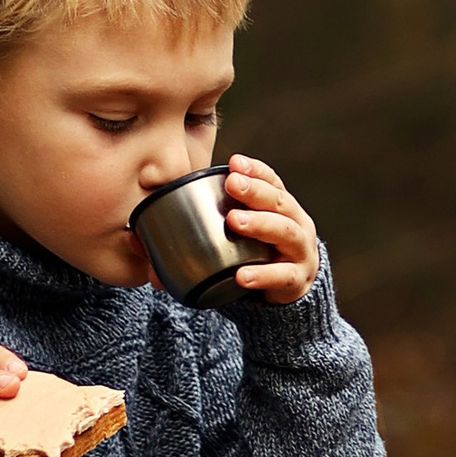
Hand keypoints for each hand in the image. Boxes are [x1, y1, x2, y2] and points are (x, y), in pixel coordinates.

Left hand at [220, 155, 320, 303]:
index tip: (234, 162)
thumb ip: (217, 221)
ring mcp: (301, 253)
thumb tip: (154, 224)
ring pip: (286, 233)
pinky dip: (262, 275)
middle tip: (233, 184)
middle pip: (281, 202)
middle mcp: (298, 225)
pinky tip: (242, 275)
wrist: (286, 294)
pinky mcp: (297, 282)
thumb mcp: (246, 234)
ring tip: (234, 221)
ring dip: (260, 224)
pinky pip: (282, 277)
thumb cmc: (260, 256)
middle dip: (256, 191)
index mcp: (284, 209)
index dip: (256, 171)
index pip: (273, 183)